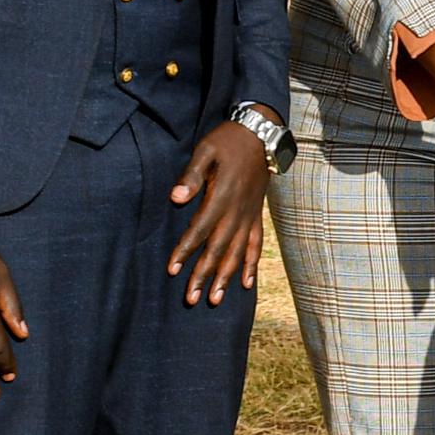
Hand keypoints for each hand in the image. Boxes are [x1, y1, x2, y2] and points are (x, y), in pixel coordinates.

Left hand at [167, 120, 273, 305]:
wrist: (261, 134)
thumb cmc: (227, 142)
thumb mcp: (205, 151)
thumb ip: (191, 175)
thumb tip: (176, 198)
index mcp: (221, 196)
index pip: (200, 230)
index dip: (186, 251)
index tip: (173, 270)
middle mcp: (237, 211)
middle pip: (218, 249)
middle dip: (204, 275)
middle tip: (192, 299)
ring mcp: (249, 215)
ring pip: (237, 253)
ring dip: (226, 277)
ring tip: (216, 299)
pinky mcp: (257, 215)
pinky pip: (256, 244)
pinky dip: (250, 264)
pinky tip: (245, 283)